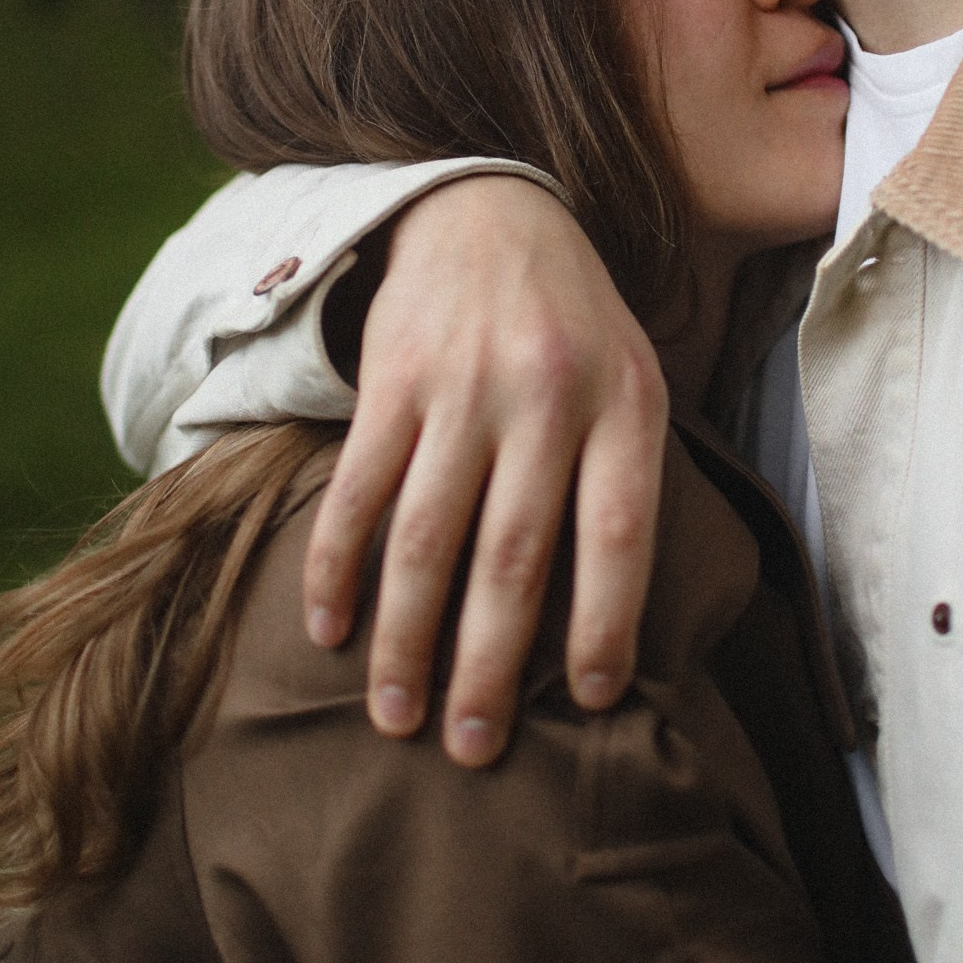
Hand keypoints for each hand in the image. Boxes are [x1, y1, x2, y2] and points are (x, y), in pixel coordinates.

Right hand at [302, 175, 668, 763]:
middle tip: (471, 750)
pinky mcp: (392, 378)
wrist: (488, 211)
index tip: (588, 702)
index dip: (603, 622)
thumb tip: (616, 632)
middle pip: (514, 556)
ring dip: (406, 640)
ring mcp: (463, 385)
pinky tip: (329, 632)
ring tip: (396, 719)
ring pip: (428, 537)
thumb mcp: (633, 379)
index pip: (618, 532)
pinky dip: (337, 568)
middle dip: (488, 666)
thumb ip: (627, 479)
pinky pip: (359, 490)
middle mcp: (546, 393)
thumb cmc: (574, 328)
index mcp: (624, 401)